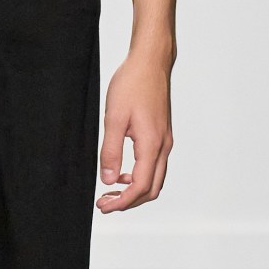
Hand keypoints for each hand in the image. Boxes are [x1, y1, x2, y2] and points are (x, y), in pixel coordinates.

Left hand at [97, 51, 172, 213]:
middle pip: (151, 189)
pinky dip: (139, 176)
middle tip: (104, 203)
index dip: (122, 202)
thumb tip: (108, 180)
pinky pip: (154, 166)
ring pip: (154, 179)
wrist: (150, 62)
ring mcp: (164, 141)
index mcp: (152, 144)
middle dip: (128, 202)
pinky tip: (122, 172)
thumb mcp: (114, 118)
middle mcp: (163, 146)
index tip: (103, 206)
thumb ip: (111, 151)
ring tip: (110, 191)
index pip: (140, 186)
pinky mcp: (161, 135)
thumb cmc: (132, 84)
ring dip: (133, 190)